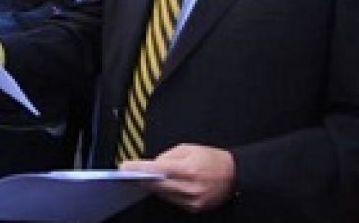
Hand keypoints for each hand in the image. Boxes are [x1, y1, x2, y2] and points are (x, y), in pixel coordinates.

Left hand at [121, 144, 235, 211]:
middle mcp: (190, 187)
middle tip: (131, 172)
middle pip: (157, 185)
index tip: (125, 167)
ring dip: (155, 186)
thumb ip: (167, 156)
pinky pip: (173, 200)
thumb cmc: (212, 159)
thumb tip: (152, 164)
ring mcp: (192, 200)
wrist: (234, 175)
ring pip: (163, 194)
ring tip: (149, 177)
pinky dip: (167, 193)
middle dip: (143, 178)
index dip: (138, 169)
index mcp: (188, 170)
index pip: (156, 170)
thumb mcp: (189, 149)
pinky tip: (167, 185)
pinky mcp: (194, 208)